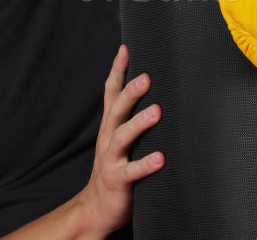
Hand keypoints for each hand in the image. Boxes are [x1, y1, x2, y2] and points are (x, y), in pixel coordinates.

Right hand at [78, 45, 163, 236]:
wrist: (97, 208)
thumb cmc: (115, 168)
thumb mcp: (120, 139)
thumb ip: (132, 118)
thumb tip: (155, 92)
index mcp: (110, 126)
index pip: (111, 93)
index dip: (117, 71)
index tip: (125, 49)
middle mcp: (108, 138)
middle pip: (117, 110)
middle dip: (130, 92)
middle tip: (147, 77)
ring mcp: (111, 159)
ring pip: (123, 137)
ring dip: (139, 123)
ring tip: (157, 111)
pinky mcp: (118, 180)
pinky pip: (132, 171)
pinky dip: (145, 164)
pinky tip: (160, 158)